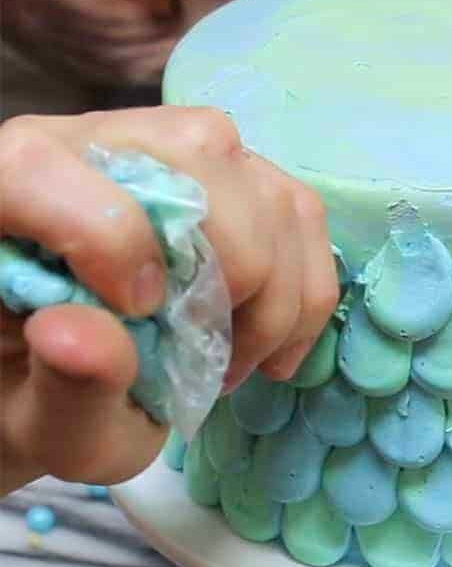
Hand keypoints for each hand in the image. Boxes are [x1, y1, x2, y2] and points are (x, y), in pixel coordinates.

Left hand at [0, 108, 337, 495]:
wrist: (84, 364)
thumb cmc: (50, 395)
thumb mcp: (44, 424)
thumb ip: (63, 389)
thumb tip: (83, 337)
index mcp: (10, 188)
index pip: (40, 169)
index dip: (105, 240)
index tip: (139, 315)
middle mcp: (96, 142)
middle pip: (200, 167)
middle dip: (231, 282)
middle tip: (212, 364)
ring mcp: (179, 149)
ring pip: (265, 189)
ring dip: (276, 295)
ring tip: (238, 356)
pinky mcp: (236, 173)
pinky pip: (300, 209)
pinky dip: (307, 287)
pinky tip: (277, 340)